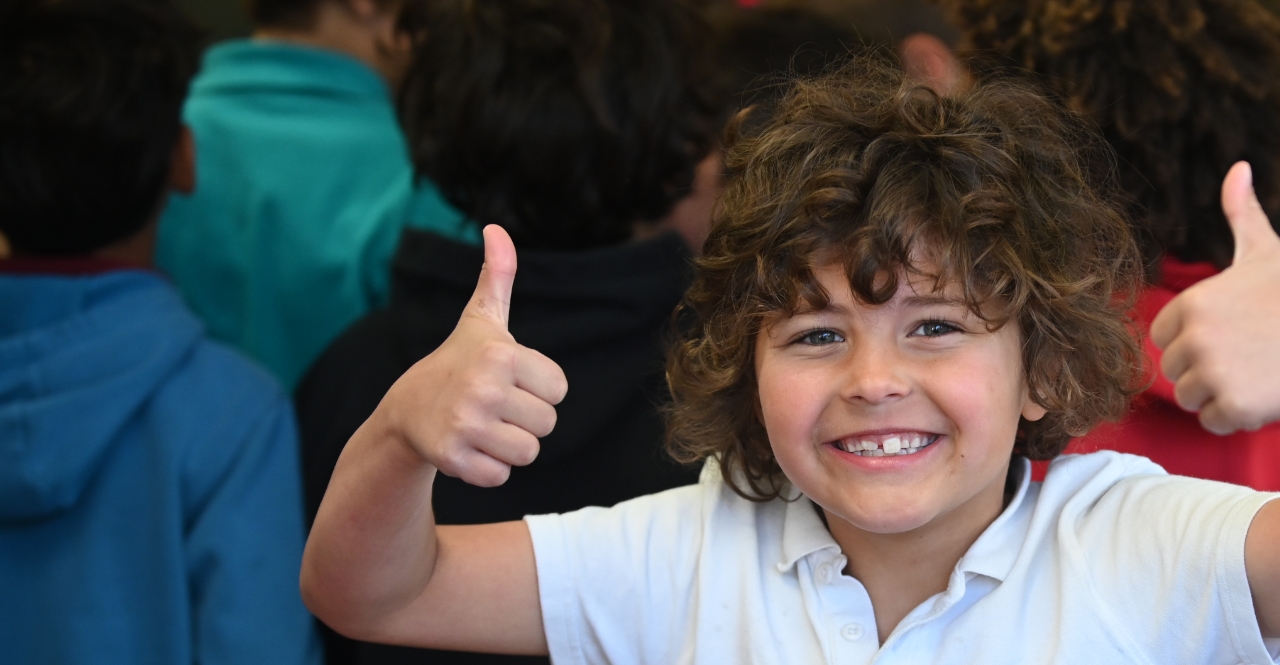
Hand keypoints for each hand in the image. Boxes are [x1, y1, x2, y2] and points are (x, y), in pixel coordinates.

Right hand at [378, 225, 567, 484]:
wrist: (406, 410)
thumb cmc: (458, 362)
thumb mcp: (481, 320)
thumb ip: (498, 276)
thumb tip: (496, 228)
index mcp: (503, 353)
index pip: (559, 390)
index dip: (536, 389)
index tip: (506, 381)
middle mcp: (484, 387)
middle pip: (547, 424)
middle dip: (523, 420)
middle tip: (491, 406)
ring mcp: (466, 425)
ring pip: (528, 453)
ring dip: (508, 446)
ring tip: (481, 427)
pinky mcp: (453, 459)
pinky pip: (501, 476)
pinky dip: (487, 469)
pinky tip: (467, 447)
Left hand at [1151, 162, 1279, 433]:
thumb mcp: (1266, 252)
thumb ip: (1241, 214)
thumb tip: (1236, 169)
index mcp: (1190, 304)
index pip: (1163, 340)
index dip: (1195, 342)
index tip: (1231, 334)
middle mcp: (1194, 339)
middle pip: (1175, 372)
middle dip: (1207, 370)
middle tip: (1250, 356)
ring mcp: (1213, 374)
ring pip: (1192, 399)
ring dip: (1221, 395)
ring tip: (1258, 373)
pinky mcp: (1234, 407)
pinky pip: (1215, 423)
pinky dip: (1238, 418)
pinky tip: (1265, 395)